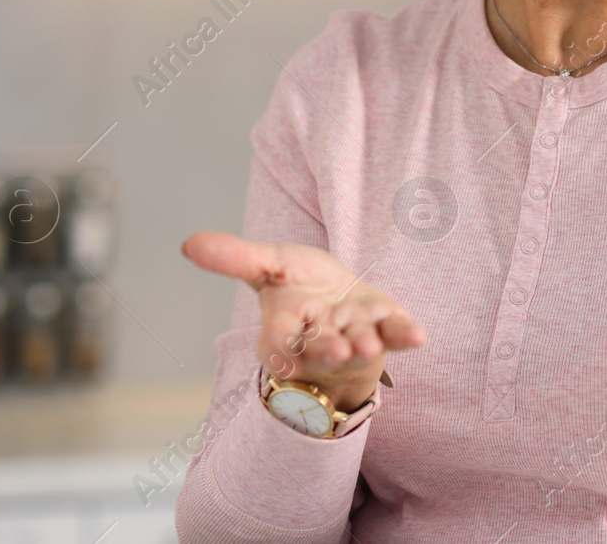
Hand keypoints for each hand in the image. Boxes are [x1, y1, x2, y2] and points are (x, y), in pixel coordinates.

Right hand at [181, 231, 425, 411]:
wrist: (338, 301)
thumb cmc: (299, 286)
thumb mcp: (268, 264)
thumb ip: (236, 258)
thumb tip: (188, 243)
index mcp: (284, 329)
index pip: (277, 344)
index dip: (279, 353)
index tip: (281, 363)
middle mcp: (318, 340)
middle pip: (320, 348)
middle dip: (327, 351)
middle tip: (338, 352)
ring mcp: (354, 338)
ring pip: (358, 345)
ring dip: (364, 347)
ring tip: (369, 347)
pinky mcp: (384, 330)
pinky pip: (395, 334)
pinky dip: (405, 335)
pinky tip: (418, 336)